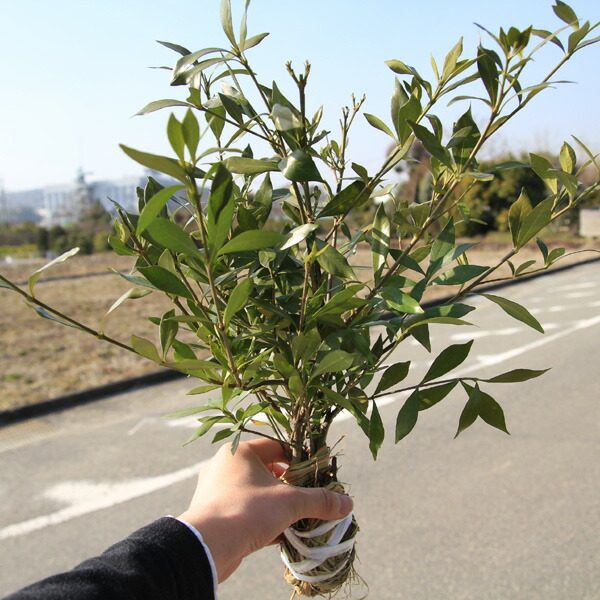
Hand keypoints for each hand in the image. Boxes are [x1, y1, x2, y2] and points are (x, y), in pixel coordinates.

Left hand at [178, 439, 352, 582]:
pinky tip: (283, 535)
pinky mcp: (216, 515)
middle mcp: (226, 467)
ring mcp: (218, 492)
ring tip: (300, 517)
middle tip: (309, 497)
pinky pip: (247, 513)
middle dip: (290, 486)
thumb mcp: (289, 502)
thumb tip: (347, 503)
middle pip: (267, 471)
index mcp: (240, 453)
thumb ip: (318, 500)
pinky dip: (265, 521)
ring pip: (257, 494)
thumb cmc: (246, 510)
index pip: (276, 447)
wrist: (206, 547)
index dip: (299, 459)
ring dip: (279, 506)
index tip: (316, 473)